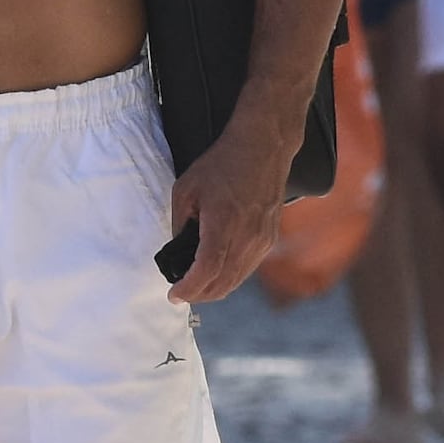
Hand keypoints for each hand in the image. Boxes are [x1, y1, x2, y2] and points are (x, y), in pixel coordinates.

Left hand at [165, 108, 300, 306]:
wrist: (263, 147)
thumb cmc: (222, 164)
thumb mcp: (186, 189)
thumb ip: (179, 223)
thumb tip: (177, 250)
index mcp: (223, 223)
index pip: (207, 271)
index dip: (189, 289)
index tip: (173, 295)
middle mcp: (247, 236)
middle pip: (223, 284)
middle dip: (199, 295)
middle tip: (181, 293)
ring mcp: (262, 239)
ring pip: (237, 280)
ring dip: (215, 289)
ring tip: (196, 285)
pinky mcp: (269, 238)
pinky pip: (248, 268)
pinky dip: (230, 276)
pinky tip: (217, 270)